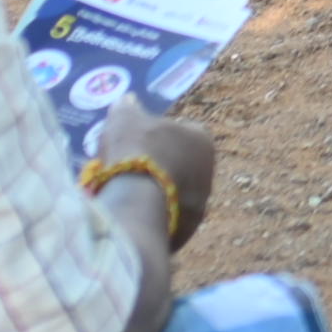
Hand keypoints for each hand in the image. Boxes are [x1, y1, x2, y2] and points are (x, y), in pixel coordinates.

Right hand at [85, 94, 218, 240]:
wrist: (138, 199)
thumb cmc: (136, 149)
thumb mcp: (125, 119)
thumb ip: (127, 108)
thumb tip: (127, 100)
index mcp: (202, 140)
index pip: (184, 131)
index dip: (159, 134)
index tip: (137, 139)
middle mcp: (209, 173)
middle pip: (178, 164)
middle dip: (157, 164)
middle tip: (126, 166)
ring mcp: (200, 204)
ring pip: (172, 193)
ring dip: (152, 191)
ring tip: (122, 190)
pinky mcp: (186, 231)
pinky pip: (165, 217)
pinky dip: (149, 213)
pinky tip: (128, 210)